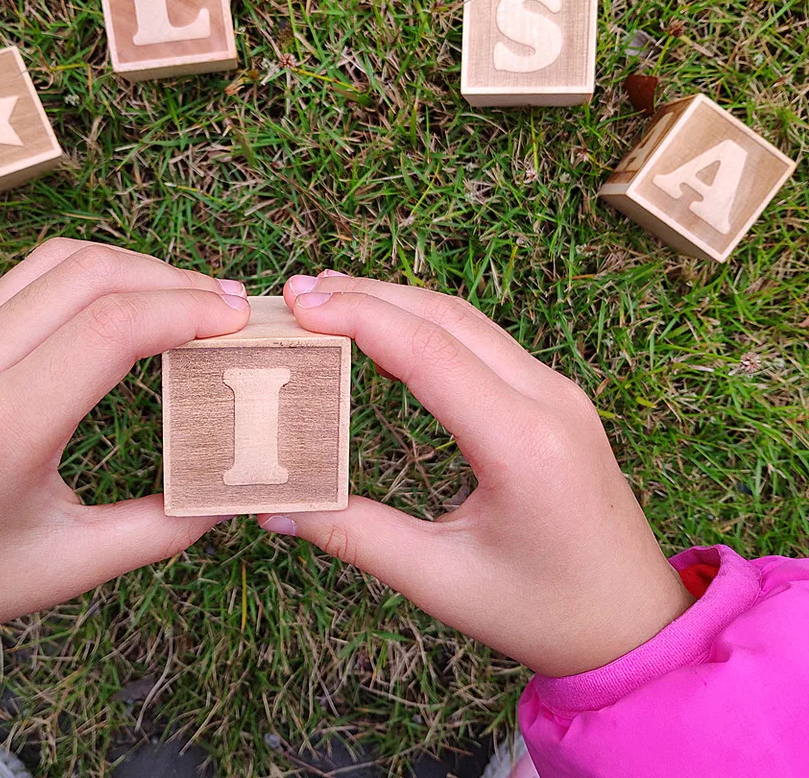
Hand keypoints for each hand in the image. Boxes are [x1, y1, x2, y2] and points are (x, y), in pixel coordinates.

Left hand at [0, 239, 249, 663]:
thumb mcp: (63, 568)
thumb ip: (157, 530)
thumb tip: (227, 493)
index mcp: (4, 427)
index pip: (112, 327)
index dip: (188, 311)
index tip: (241, 324)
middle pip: (92, 274)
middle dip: (176, 280)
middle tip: (233, 310)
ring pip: (61, 261)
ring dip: (136, 267)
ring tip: (190, 300)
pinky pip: (32, 275)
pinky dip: (95, 273)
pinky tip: (130, 302)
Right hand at [263, 274, 693, 677]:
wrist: (635, 622)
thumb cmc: (545, 611)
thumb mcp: (441, 580)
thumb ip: (356, 537)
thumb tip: (277, 507)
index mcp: (522, 442)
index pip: (428, 350)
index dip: (358, 317)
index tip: (298, 304)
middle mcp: (547, 399)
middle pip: (446, 317)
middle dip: (368, 295)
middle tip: (298, 292)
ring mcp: (557, 392)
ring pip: (467, 321)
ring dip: (397, 303)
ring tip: (330, 299)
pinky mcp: (555, 397)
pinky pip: (485, 340)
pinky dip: (427, 324)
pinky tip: (388, 331)